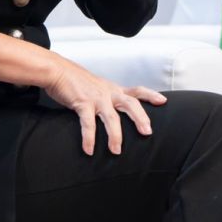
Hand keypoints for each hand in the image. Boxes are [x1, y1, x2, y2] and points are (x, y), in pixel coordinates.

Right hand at [43, 55, 166, 155]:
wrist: (58, 70)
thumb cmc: (77, 82)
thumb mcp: (98, 87)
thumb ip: (108, 98)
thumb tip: (115, 113)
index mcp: (113, 89)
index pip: (136, 90)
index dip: (150, 95)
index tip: (163, 101)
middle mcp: (108, 93)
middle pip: (130, 104)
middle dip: (140, 118)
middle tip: (147, 132)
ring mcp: (96, 98)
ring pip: (111, 117)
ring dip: (115, 135)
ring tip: (116, 151)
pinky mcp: (82, 103)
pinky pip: (88, 123)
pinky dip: (89, 138)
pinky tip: (89, 150)